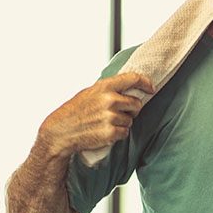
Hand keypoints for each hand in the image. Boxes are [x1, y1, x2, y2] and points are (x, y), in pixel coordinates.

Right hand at [37, 72, 154, 155]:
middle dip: (131, 110)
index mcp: (104, 86)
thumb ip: (108, 89)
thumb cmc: (74, 111)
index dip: (145, 83)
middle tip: (118, 113)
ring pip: (130, 120)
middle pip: (136, 104)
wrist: (60, 132)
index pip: (133, 79)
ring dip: (122, 123)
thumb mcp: (89, 92)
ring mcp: (110, 116)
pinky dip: (118, 134)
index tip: (151, 88)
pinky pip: (125, 132)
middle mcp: (109, 100)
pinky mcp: (110, 132)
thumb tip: (129, 87)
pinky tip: (104, 132)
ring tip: (105, 123)